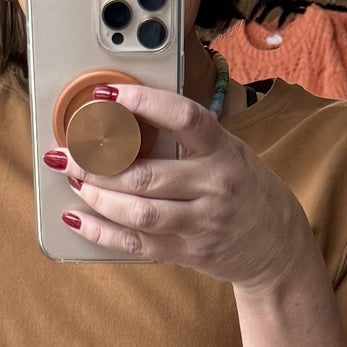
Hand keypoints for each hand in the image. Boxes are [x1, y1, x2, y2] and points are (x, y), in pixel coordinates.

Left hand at [47, 79, 316, 291]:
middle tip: (68, 152)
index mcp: (224, 151)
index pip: (183, 117)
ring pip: (138, 211)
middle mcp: (214, 186)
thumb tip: (127, 118)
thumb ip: (190, 139)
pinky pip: (137, 244)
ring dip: (98, 196)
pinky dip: (102, 232)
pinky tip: (77, 218)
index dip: (142, 103)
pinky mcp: (187, 252)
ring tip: (75, 180)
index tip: (105, 95)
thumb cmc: (245, 189)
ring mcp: (200, 223)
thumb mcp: (229, 153)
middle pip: (146, 174)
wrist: (277, 246)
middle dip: (98, 163)